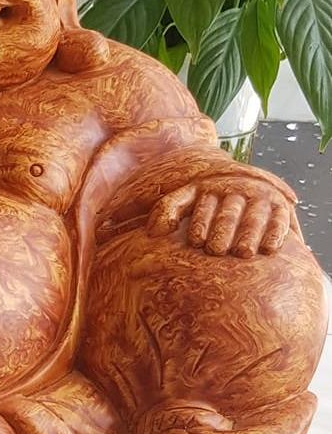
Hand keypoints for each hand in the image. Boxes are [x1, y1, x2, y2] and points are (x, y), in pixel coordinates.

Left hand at [147, 174, 295, 257]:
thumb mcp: (185, 198)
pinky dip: (275, 234)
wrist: (245, 182)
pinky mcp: (280, 206)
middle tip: (216, 249)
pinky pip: (279, 220)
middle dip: (222, 231)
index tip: (197, 242)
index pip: (203, 205)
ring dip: (248, 235)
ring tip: (242, 252)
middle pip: (228, 214)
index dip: (200, 224)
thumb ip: (167, 209)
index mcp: (208, 188)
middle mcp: (234, 190)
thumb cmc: (205, 203)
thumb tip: (154, 231)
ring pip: (253, 217)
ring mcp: (258, 197)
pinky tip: (268, 249)